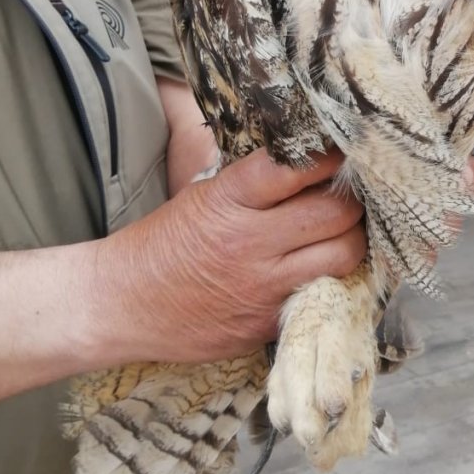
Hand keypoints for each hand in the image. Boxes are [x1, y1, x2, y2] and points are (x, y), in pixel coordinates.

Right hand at [93, 148, 365, 364]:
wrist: (121, 304)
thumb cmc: (163, 242)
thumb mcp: (203, 194)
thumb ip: (254, 181)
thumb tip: (310, 157)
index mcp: (230, 201)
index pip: (298, 168)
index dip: (330, 156)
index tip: (343, 149)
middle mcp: (251, 243)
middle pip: (336, 213)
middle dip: (351, 199)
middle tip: (350, 194)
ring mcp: (264, 288)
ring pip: (344, 255)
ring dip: (352, 238)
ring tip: (343, 230)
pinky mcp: (269, 323)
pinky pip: (325, 294)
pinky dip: (334, 277)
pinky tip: (327, 267)